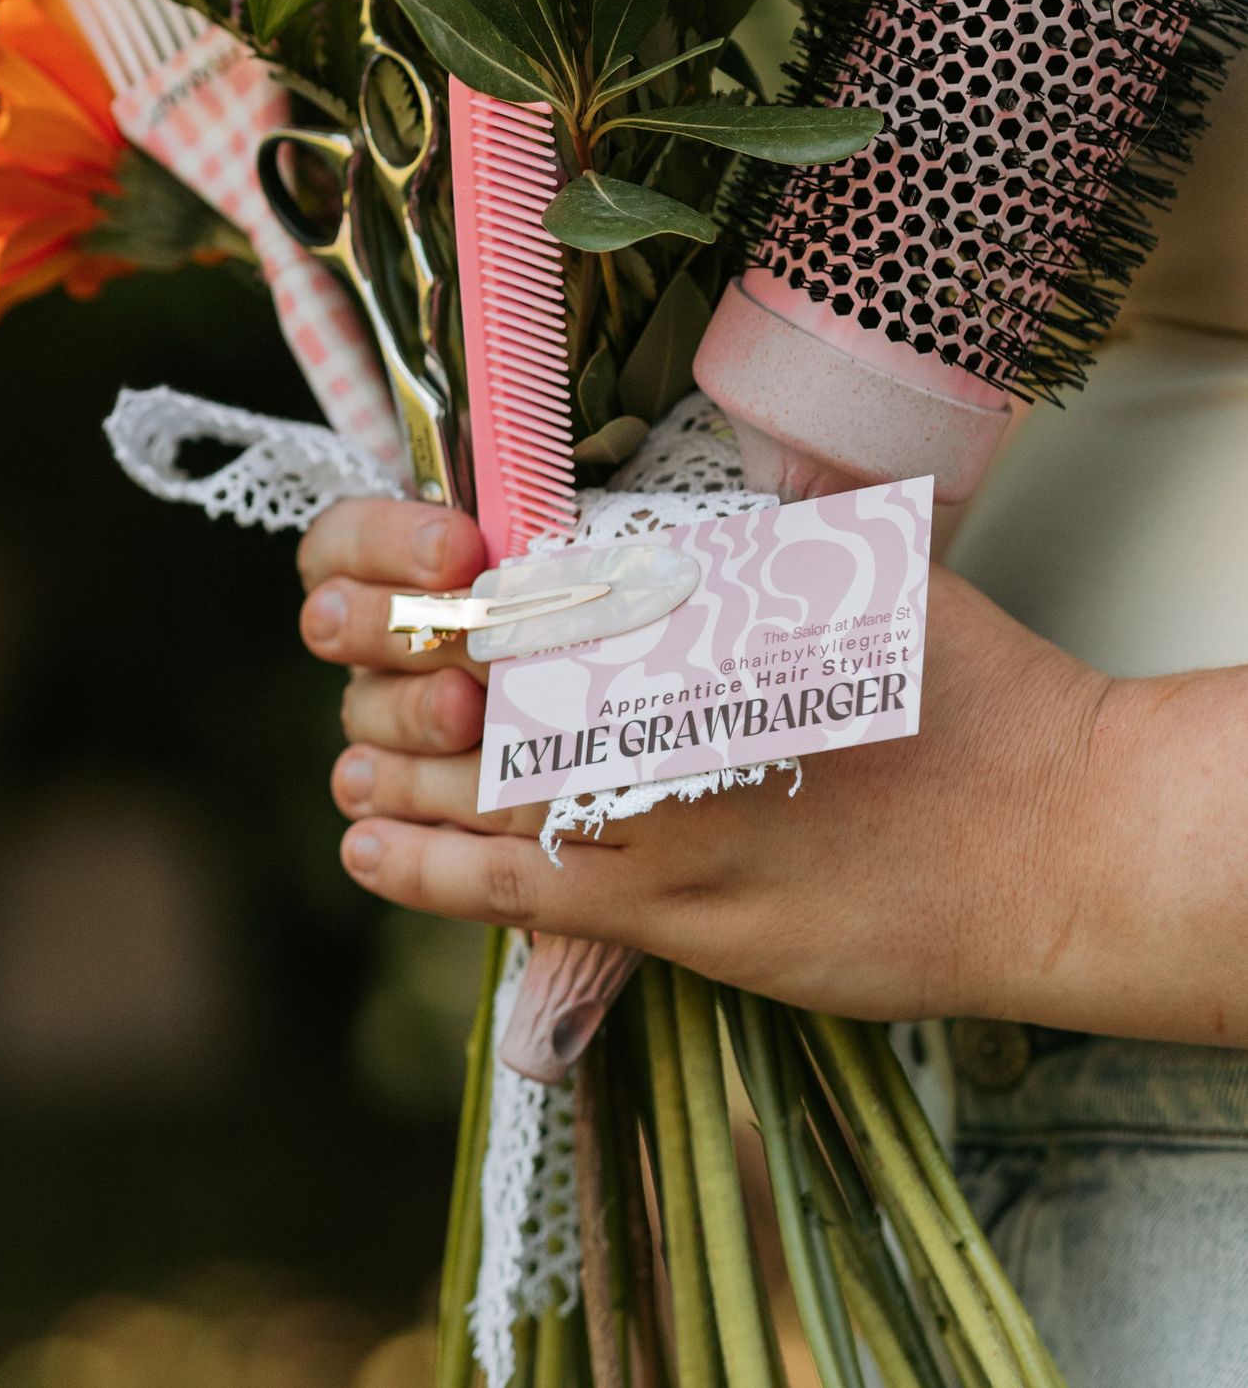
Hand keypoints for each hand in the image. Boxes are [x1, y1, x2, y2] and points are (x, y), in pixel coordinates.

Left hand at [299, 497, 1247, 1040]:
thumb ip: (755, 526)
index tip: (419, 596)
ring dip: (397, 770)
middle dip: (398, 682)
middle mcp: (653, 693)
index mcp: (687, 594)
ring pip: (468, 786)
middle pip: (467, 683)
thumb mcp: (856, 563)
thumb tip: (694, 494)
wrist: (1048, 834)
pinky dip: (425, 867)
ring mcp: (652, 808)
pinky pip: (508, 888)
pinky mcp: (669, 912)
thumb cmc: (968, 685)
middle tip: (376, 684)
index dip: (430, 593)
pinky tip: (372, 846)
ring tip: (358, 765)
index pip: (507, 583)